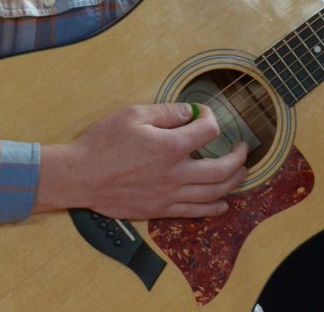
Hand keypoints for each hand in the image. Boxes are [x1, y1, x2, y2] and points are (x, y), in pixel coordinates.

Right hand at [35, 102, 248, 218]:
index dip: (211, 119)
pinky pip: (195, 212)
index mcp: (170, 147)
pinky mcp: (161, 210)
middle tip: (243, 148)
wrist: (81, 176)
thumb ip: (167, 112)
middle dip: (239, 157)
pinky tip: (222, 202)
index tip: (204, 115)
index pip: (208, 132)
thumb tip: (190, 112)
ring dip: (234, 182)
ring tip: (241, 172)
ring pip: (214, 194)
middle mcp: (175, 174)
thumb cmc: (103, 143)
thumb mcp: (134, 114)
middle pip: (223, 170)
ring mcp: (169, 195)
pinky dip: (214, 207)